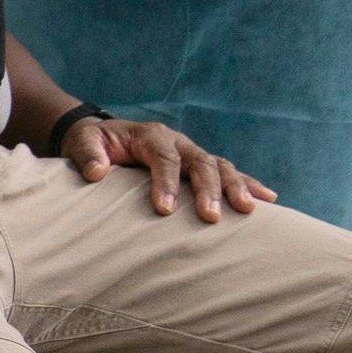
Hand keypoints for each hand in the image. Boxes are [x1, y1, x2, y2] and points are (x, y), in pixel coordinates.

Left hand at [63, 116, 274, 221]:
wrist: (106, 138)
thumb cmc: (94, 145)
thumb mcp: (82, 144)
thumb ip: (87, 155)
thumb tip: (97, 172)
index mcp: (151, 135)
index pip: (163, 158)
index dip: (166, 182)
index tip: (166, 210)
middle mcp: (178, 142)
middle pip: (199, 162)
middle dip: (208, 189)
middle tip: (212, 216)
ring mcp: (193, 153)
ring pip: (220, 167)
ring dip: (236, 187)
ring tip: (249, 210)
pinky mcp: (201, 166)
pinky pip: (229, 173)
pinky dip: (249, 184)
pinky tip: (269, 200)